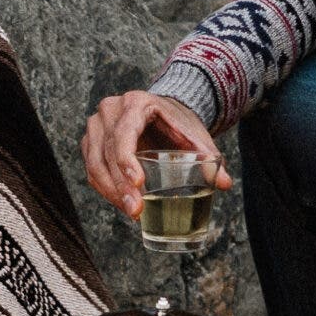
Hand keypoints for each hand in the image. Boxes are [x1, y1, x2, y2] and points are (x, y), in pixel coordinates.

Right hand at [81, 91, 229, 216]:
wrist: (162, 112)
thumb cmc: (178, 123)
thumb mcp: (195, 135)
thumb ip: (209, 156)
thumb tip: (224, 183)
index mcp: (135, 103)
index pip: (124, 132)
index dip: (126, 159)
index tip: (138, 183)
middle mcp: (110, 110)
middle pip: (107, 152)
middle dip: (120, 185)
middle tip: (136, 210)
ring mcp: (96, 125)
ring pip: (95, 164)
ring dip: (111, 192)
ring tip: (132, 212)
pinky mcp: (91, 142)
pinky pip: (92, 170)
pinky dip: (105, 189)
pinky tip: (121, 204)